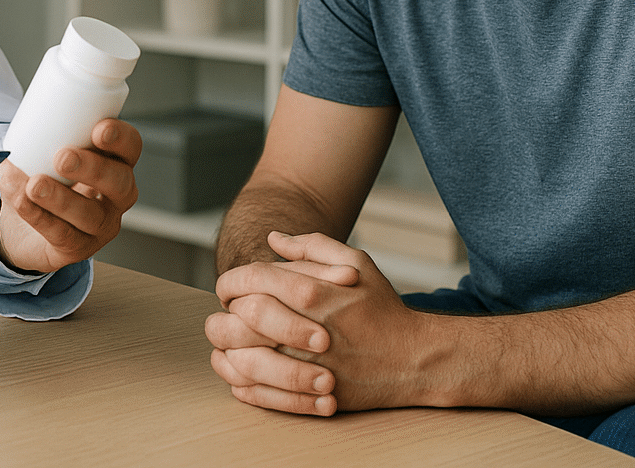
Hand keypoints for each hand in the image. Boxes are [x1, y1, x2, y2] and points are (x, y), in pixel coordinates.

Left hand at [0, 118, 140, 274]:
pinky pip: (62, 234)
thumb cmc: (43, 182)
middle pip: (120, 182)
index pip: (130, 147)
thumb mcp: (40, 156)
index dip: (121, 138)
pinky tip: (24, 202)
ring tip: (35, 186)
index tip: (99, 129)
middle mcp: (116, 196)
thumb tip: (16, 144)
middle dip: (94, 168)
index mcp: (114, 163)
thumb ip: (35, 145)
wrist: (22, 229)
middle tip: (63, 158)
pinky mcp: (78, 248)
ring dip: (61, 199)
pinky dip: (40, 217)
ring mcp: (100, 225)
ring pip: (90, 214)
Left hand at [206, 231, 424, 415]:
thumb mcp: (356, 262)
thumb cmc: (382, 308)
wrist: (412, 359)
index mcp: (309, 292)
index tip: (229, 289)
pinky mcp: (306, 396)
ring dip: (225, 350)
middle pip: (233, 322)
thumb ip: (311, 244)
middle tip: (225, 315)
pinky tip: (240, 369)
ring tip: (228, 342)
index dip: (229, 283)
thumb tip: (273, 238)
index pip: (246, 282)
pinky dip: (238, 381)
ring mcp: (302, 367)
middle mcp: (300, 330)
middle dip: (221, 317)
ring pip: (237, 360)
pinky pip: (255, 392)